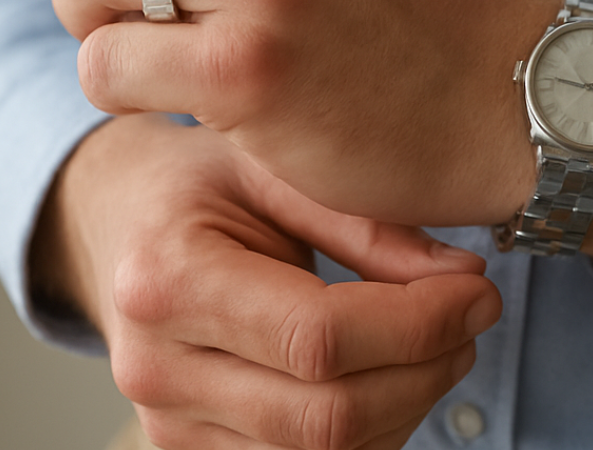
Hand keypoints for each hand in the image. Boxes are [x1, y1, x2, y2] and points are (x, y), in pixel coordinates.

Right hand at [31, 113, 501, 449]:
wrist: (114, 223)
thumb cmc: (198, 184)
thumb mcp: (274, 168)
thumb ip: (370, 225)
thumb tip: (466, 284)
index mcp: (167, 278)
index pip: (318, 337)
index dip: (417, 326)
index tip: (478, 292)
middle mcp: (155, 366)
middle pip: (325, 414)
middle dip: (425, 371)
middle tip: (474, 317)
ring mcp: (165, 422)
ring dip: (407, 406)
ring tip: (438, 340)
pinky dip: (370, 432)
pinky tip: (392, 376)